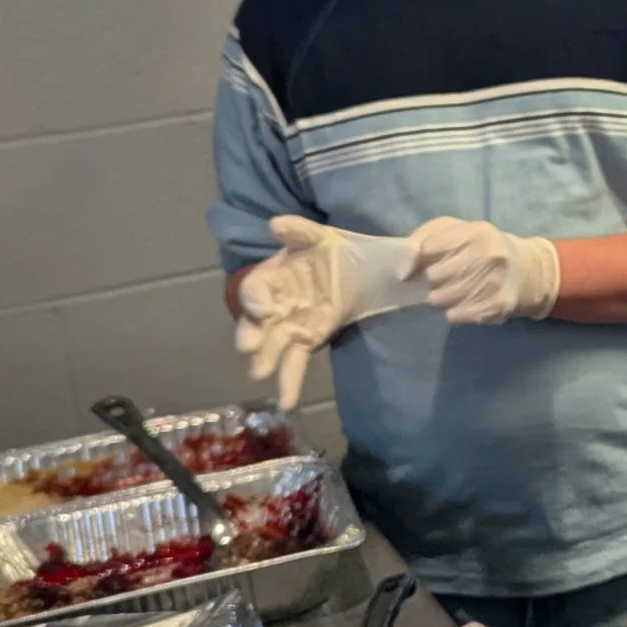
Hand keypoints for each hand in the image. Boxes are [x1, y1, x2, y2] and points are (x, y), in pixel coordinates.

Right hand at [233, 216, 426, 407]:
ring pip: (272, 342)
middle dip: (250, 332)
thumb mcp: (328, 235)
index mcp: (278, 271)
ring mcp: (291, 321)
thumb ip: (303, 230)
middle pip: (256, 318)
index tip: (262, 308)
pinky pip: (295, 361)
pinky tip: (287, 401)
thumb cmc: (348, 249)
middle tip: (249, 347)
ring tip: (261, 373)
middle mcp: (278, 298)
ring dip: (265, 358)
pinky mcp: (308, 338)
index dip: (254, 296)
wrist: (377, 270)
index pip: (257, 284)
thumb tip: (275, 224)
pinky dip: (290, 381)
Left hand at [401, 217, 561, 324]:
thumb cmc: (479, 248)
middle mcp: (489, 255)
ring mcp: (495, 281)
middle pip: (433, 276)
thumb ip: (420, 241)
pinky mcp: (497, 306)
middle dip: (434, 280)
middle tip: (446, 278)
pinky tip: (465, 303)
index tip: (429, 261)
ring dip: (441, 298)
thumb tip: (401, 272)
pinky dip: (454, 312)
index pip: (428, 248)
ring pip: (441, 299)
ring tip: (455, 290)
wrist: (525, 270)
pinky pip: (454, 316)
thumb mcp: (453, 232)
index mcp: (476, 231)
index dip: (422, 258)